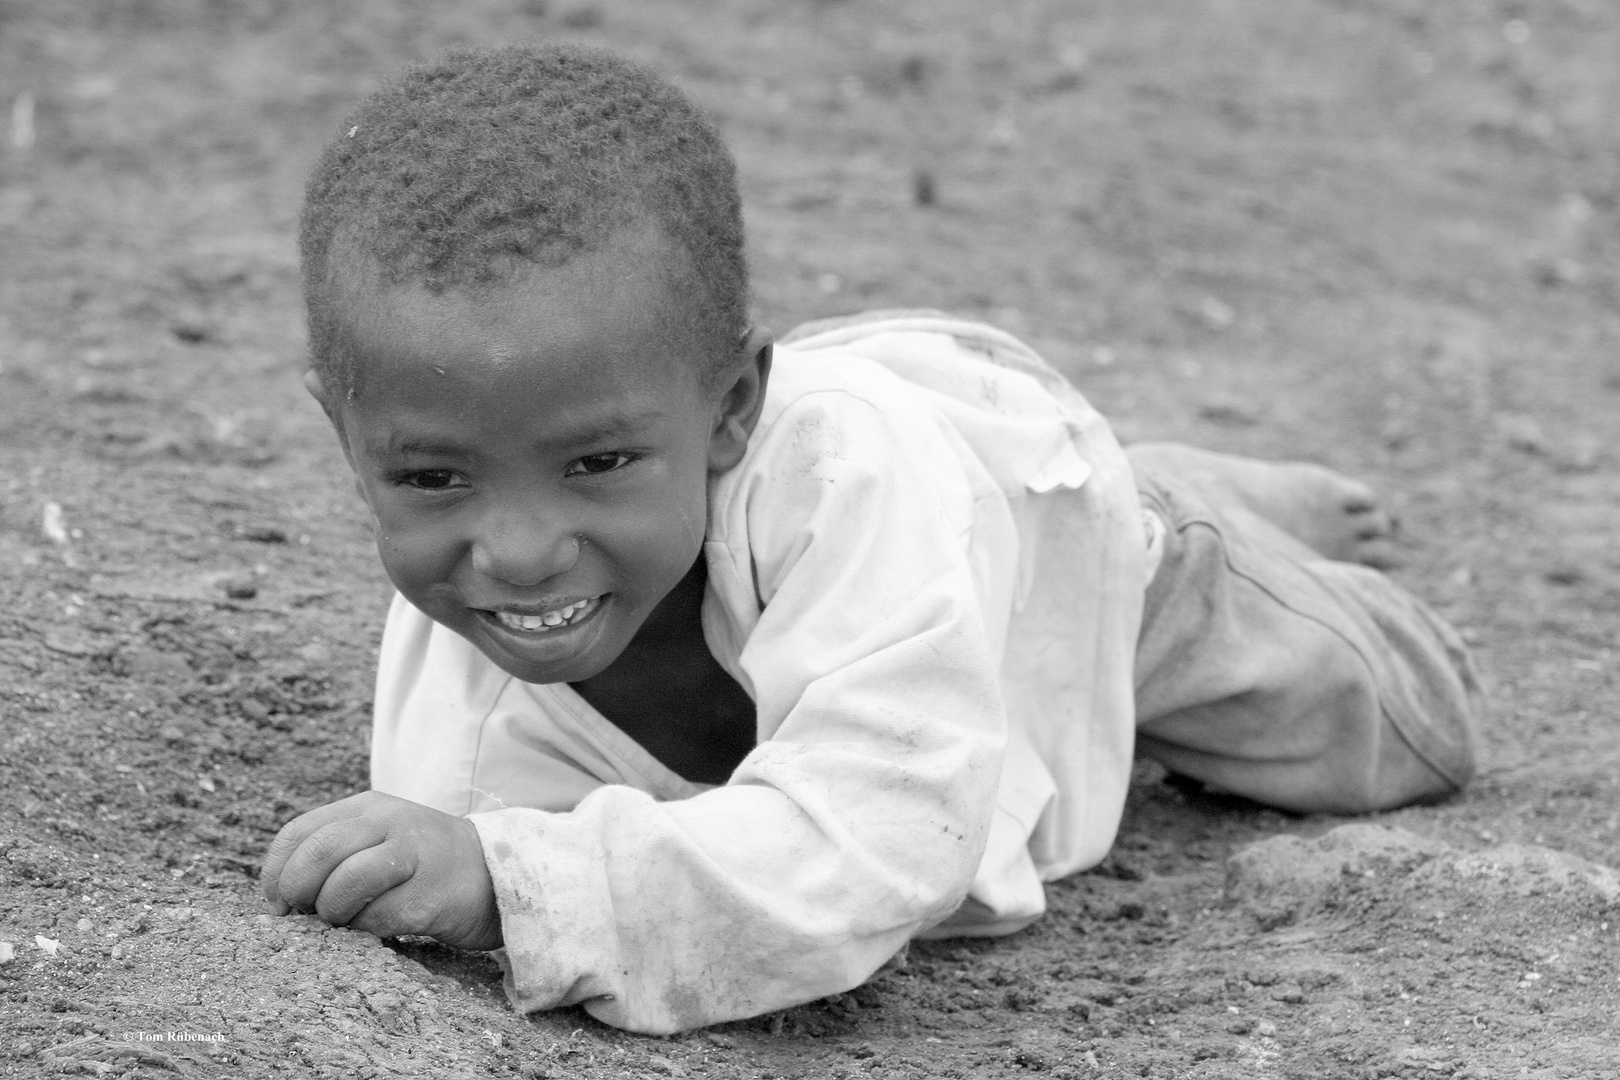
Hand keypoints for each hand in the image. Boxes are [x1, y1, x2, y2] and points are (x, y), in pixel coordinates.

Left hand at [260, 791, 502, 950]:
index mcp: (369, 807)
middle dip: (298, 890)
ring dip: (331, 912)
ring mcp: (412, 855)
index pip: (300, 832)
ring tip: (343, 921)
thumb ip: (334, 854)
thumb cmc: (422, 865)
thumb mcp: (378, 840)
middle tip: (302, 915)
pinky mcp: (429, 895)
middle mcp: (389, 823)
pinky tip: (377, 927)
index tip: (279, 902)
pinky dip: (365, 930)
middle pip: (318, 851)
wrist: (493, 874)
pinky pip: (377, 917)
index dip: (277, 871)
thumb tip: (281, 898)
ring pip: (345, 883)